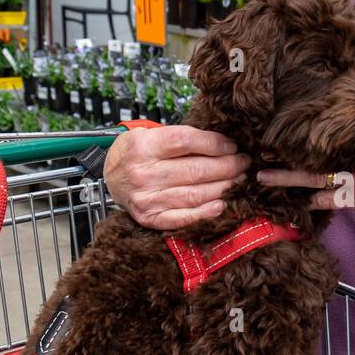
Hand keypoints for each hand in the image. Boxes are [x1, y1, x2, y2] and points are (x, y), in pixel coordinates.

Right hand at [104, 124, 248, 228]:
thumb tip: (223, 143)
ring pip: (194, 194)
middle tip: (243, 163)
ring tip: (238, 181)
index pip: (186, 141)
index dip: (214, 144)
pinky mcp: (149, 218)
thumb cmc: (138, 153)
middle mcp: (143, 173)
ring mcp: (145, 198)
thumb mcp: (151, 135)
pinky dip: (205, 212)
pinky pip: (182, 217)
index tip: (231, 146)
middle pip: (195, 170)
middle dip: (227, 166)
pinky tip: (221, 204)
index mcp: (143, 146)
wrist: (110, 177)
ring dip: (223, 188)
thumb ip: (181, 139)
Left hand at [257, 139, 354, 239]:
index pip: (332, 138)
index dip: (305, 139)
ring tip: (267, 177)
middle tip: (259, 159)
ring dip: (293, 180)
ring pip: (321, 178)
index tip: (280, 136)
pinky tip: (302, 202)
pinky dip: (320, 201)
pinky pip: (339, 199)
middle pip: (318, 157)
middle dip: (288, 160)